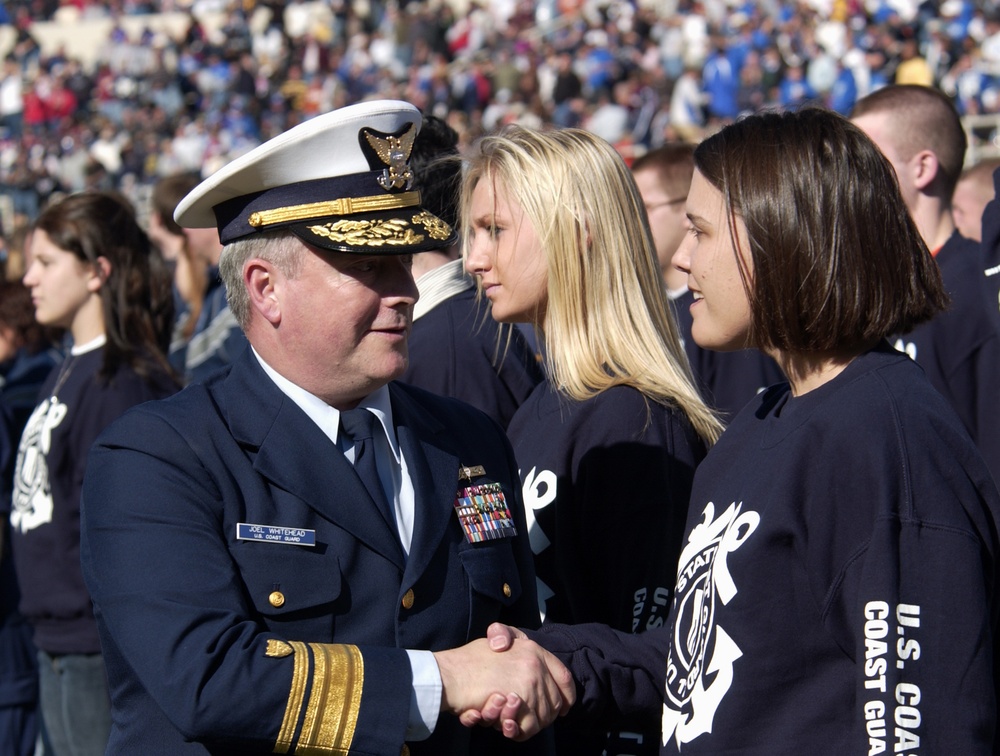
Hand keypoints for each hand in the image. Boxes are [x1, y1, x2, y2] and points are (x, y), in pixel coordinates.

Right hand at [434, 628, 574, 740]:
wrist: (449, 675)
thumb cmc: (469, 661)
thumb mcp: (496, 640)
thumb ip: (512, 641)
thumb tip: (529, 660)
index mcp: (533, 651)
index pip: (564, 677)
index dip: (567, 694)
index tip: (565, 708)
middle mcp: (535, 665)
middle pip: (554, 703)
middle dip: (542, 717)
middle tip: (520, 719)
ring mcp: (528, 682)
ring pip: (540, 718)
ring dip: (524, 725)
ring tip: (505, 722)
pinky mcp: (517, 700)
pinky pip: (526, 726)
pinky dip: (515, 730)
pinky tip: (502, 725)